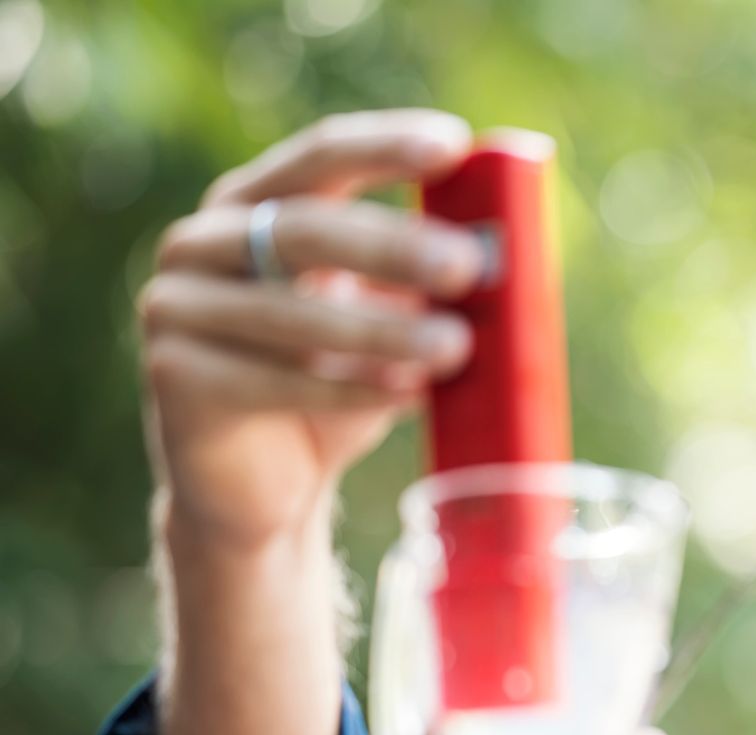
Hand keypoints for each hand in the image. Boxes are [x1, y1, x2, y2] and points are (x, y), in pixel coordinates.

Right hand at [137, 109, 485, 551]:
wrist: (262, 488)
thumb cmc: (334, 388)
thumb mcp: (386, 324)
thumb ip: (426, 285)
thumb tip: (502, 256)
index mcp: (255, 205)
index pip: (320, 157)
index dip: (385, 145)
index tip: (455, 145)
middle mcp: (202, 243)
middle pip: (302, 230)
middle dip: (392, 245)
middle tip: (469, 265)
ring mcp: (175, 306)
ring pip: (290, 315)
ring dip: (382, 331)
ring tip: (457, 347)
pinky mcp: (173, 378)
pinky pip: (273, 382)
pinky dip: (349, 391)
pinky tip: (410, 395)